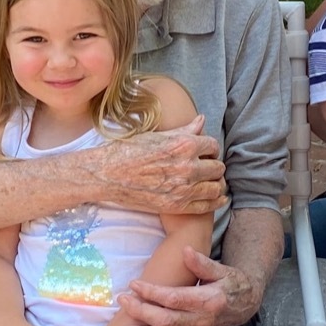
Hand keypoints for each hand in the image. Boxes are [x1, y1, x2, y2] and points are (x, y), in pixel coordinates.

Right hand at [88, 118, 226, 214]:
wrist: (108, 174)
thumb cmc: (129, 151)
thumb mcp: (158, 135)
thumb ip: (184, 130)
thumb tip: (202, 120)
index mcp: (184, 145)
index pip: (213, 146)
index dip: (210, 149)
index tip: (206, 152)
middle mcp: (187, 167)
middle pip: (218, 168)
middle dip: (214, 166)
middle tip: (207, 167)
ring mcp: (183, 189)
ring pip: (216, 187)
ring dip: (216, 184)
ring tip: (210, 181)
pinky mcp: (177, 206)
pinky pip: (207, 205)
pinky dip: (216, 201)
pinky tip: (217, 198)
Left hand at [117, 246, 260, 325]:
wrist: (245, 305)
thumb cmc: (231, 283)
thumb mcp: (222, 269)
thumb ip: (202, 263)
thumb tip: (186, 251)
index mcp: (209, 300)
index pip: (175, 299)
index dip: (153, 293)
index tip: (135, 284)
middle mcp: (202, 321)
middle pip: (167, 320)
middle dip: (142, 312)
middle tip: (123, 300)